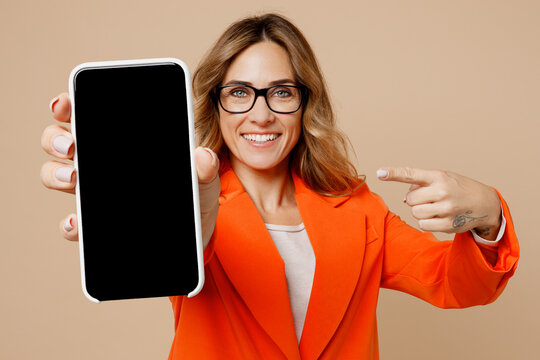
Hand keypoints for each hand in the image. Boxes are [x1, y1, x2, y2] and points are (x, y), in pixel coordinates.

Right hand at [41, 93, 220, 245]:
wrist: (195, 237)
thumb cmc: (194, 200)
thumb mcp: (203, 183)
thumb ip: (204, 169)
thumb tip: (203, 155)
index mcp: (125, 145)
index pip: (89, 115)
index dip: (70, 105)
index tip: (65, 104)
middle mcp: (102, 165)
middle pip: (61, 141)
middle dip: (55, 138)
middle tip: (70, 145)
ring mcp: (96, 194)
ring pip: (56, 175)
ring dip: (55, 174)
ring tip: (73, 178)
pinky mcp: (97, 226)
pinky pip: (73, 224)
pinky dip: (71, 223)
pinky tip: (78, 221)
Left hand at [377, 167, 501, 237]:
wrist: (485, 203)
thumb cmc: (457, 188)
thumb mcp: (442, 178)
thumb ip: (421, 184)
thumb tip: (406, 200)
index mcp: (438, 176)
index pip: (411, 174)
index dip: (394, 173)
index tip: (379, 173)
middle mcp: (442, 191)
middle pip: (410, 199)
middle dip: (415, 199)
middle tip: (430, 198)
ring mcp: (446, 209)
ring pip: (415, 212)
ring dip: (420, 211)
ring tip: (435, 207)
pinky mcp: (448, 224)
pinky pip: (423, 225)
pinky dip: (426, 221)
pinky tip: (439, 216)